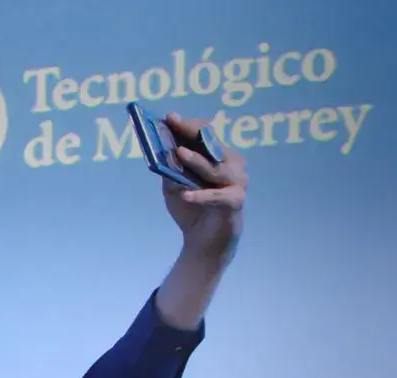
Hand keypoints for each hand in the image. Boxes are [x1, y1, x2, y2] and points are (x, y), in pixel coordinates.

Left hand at [160, 113, 246, 255]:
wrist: (203, 240)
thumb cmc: (191, 208)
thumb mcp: (173, 186)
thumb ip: (170, 168)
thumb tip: (160, 148)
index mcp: (216, 156)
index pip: (205, 134)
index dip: (187, 125)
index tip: (169, 118)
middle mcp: (230, 164)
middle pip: (212, 144)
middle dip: (191, 133)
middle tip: (174, 123)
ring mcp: (236, 181)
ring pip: (216, 168)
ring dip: (197, 161)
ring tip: (179, 154)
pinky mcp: (236, 201)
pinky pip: (218, 196)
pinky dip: (201, 196)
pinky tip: (186, 196)